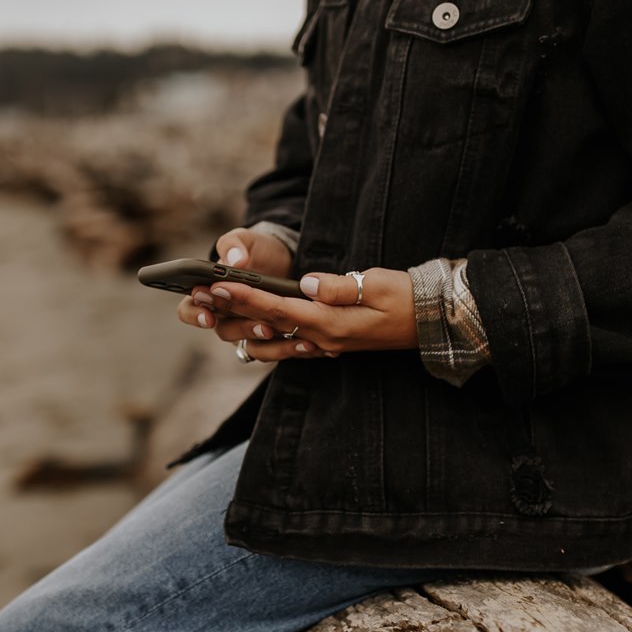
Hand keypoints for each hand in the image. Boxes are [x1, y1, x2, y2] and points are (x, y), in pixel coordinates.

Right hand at [174, 226, 301, 336]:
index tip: (209, 315)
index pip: (189, 309)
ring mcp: (245, 328)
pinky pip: (270, 350)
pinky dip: (284, 347)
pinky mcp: (267, 338)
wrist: (283, 259)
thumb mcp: (244, 240)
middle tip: (255, 324)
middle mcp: (224, 314)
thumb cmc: (255, 249)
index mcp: (209, 292)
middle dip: (239, 328)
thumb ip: (234, 245)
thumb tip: (235, 260)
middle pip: (222, 329)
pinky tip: (301, 342)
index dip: (195, 315)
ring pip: (246, 342)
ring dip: (259, 337)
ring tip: (272, 329)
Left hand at [178, 262, 417, 361]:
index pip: (277, 308)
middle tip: (201, 296)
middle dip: (232, 310)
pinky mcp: (331, 345)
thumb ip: (338, 286)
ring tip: (214, 314)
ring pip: (274, 342)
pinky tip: (253, 332)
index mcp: (330, 322)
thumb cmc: (406, 297)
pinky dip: (267, 340)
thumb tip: (305, 284)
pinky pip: (291, 347)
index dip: (245, 297)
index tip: (217, 286)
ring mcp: (326, 345)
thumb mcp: (375, 284)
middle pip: (267, 325)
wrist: (430, 321)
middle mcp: (322, 338)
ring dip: (242, 327)